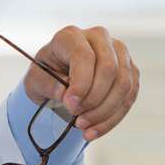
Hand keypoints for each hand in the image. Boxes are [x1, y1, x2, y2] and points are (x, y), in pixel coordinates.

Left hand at [23, 25, 138, 140]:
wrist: (59, 76)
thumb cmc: (46, 75)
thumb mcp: (34, 80)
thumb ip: (45, 84)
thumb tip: (63, 91)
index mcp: (71, 35)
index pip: (85, 56)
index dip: (81, 84)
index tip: (70, 106)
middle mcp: (99, 37)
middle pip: (109, 68)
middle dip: (94, 99)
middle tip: (76, 118)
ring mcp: (118, 52)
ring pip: (124, 83)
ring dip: (105, 111)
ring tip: (84, 126)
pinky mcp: (129, 69)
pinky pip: (130, 95)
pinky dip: (114, 117)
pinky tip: (96, 129)